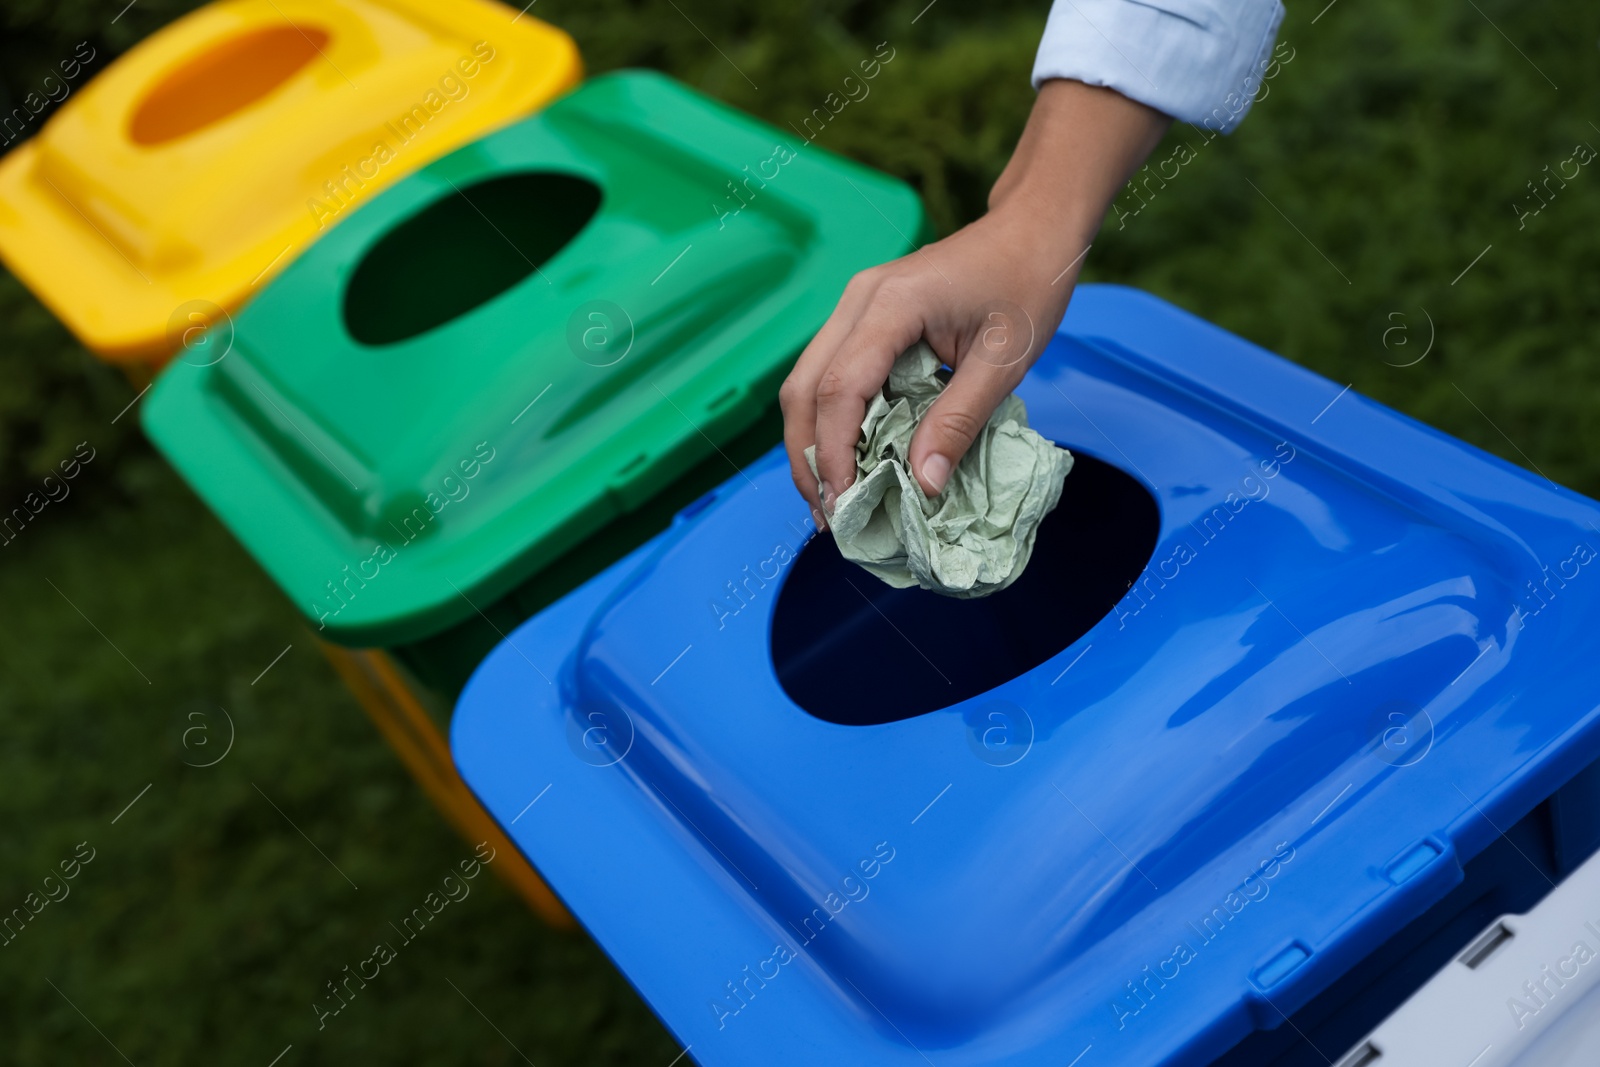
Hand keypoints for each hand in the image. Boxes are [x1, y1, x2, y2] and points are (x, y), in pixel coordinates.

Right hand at [780, 79, 1168, 523]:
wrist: (1032, 229)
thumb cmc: (1027, 285)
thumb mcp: (1005, 361)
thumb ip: (960, 420)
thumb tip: (922, 485)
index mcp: (891, 305)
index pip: (839, 388)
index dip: (835, 453)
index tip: (845, 504)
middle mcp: (858, 301)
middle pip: (803, 388)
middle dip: (809, 457)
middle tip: (827, 516)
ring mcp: (855, 306)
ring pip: (806, 382)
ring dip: (812, 443)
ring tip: (832, 498)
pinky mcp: (863, 318)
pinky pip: (830, 374)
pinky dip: (831, 421)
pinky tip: (848, 459)